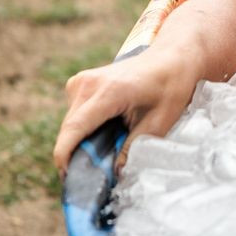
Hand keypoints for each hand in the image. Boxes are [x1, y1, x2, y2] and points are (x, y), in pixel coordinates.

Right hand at [52, 50, 198, 175]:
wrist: (171, 58)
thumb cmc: (170, 87)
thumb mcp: (160, 122)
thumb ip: (133, 148)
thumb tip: (117, 173)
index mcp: (108, 92)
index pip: (75, 127)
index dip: (65, 154)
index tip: (65, 175)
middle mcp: (88, 83)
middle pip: (70, 128)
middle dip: (74, 153)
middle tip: (89, 177)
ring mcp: (81, 80)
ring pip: (71, 122)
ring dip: (80, 140)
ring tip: (101, 155)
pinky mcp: (80, 82)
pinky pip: (75, 113)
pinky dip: (84, 127)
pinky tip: (104, 134)